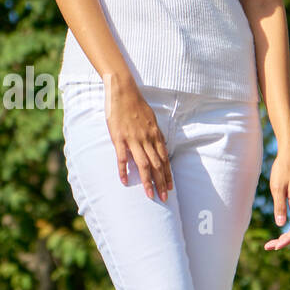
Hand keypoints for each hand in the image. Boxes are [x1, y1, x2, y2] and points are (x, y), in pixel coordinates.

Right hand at [103, 77, 172, 201]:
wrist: (123, 91)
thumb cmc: (136, 105)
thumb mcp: (151, 120)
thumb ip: (154, 134)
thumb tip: (158, 146)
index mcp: (155, 135)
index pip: (165, 159)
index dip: (168, 175)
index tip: (170, 187)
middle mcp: (147, 139)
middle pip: (157, 165)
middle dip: (162, 183)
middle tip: (164, 198)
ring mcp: (133, 139)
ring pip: (143, 165)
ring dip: (148, 182)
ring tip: (150, 195)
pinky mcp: (119, 138)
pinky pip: (122, 158)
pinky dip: (124, 170)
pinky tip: (125, 181)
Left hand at [264, 148, 289, 249]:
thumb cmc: (282, 171)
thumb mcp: (277, 189)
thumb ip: (279, 206)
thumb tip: (281, 225)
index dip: (287, 240)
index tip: (275, 246)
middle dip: (284, 241)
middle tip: (268, 247)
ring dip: (285, 237)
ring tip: (271, 244)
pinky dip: (288, 230)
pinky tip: (278, 234)